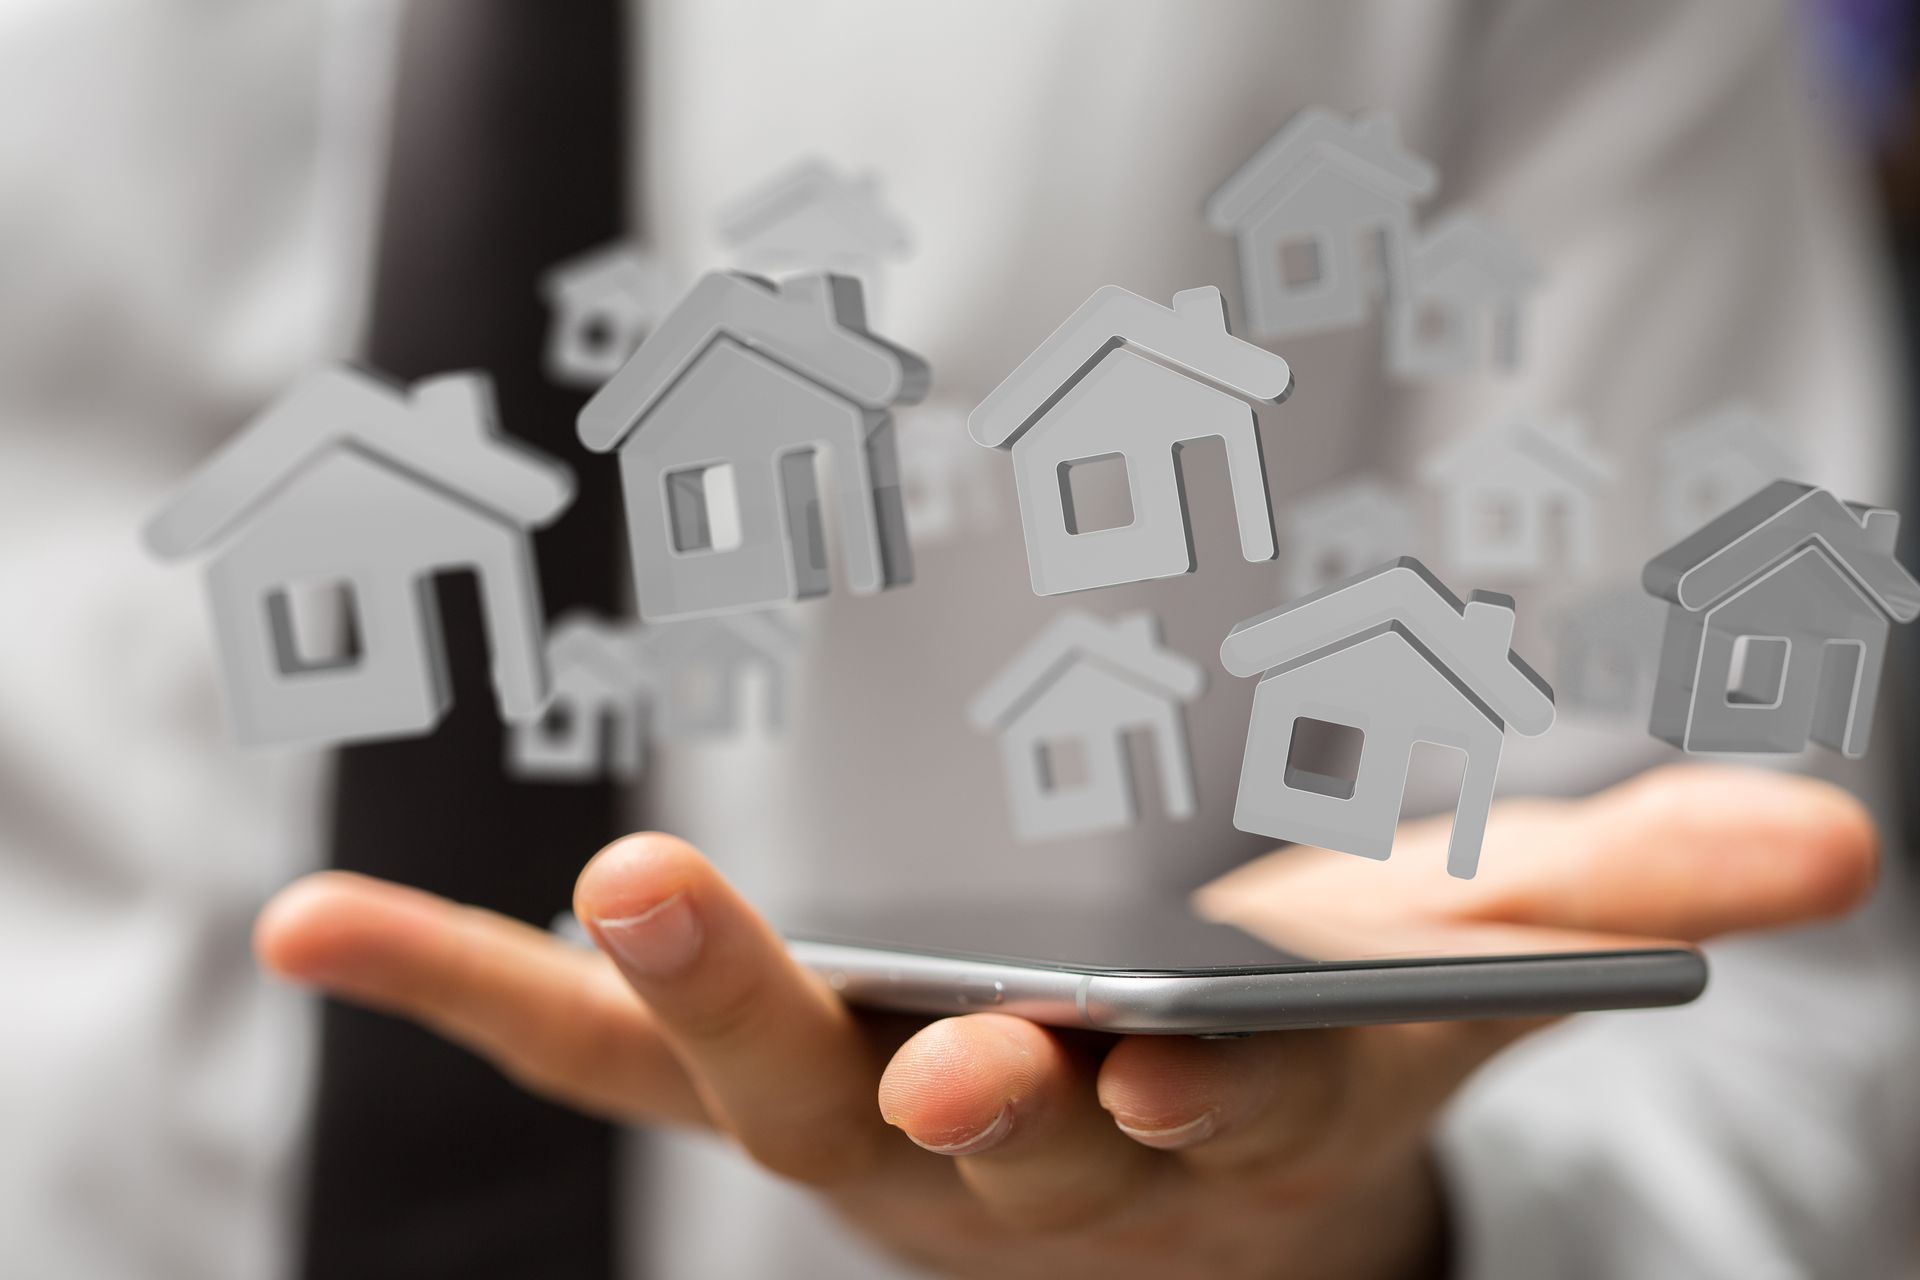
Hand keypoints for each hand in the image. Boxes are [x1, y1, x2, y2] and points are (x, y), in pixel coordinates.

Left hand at [256, 764, 1876, 1279]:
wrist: (1173, 1168)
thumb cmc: (1315, 1048)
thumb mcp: (1468, 977)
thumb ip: (1625, 896)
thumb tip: (1845, 851)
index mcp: (1192, 1123)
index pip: (1174, 1124)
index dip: (1154, 1098)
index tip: (1108, 1066)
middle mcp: (1010, 1147)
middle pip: (931, 1114)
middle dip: (872, 1046)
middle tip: (773, 948)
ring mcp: (857, 1115)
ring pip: (747, 1077)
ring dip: (669, 988)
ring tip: (604, 882)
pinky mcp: (747, 1067)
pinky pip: (578, 1055)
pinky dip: (453, 994)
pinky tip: (314, 928)